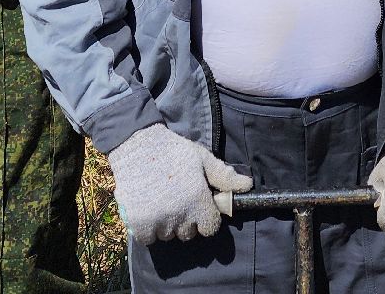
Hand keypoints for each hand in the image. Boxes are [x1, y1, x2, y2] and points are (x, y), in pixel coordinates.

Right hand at [107, 124, 251, 243]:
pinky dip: (147, 229)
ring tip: (161, 202)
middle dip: (185, 221)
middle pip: (188, 233)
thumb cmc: (172, 150)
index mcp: (197, 199)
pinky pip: (148, 239)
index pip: (210, 228)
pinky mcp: (138, 222)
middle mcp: (180, 213)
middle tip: (177, 201)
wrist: (136, 145)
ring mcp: (158, 219)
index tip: (197, 207)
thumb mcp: (202, 159)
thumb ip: (223, 176)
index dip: (206, 218)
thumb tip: (248, 185)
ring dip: (166, 225)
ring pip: (168, 235)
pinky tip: (147, 210)